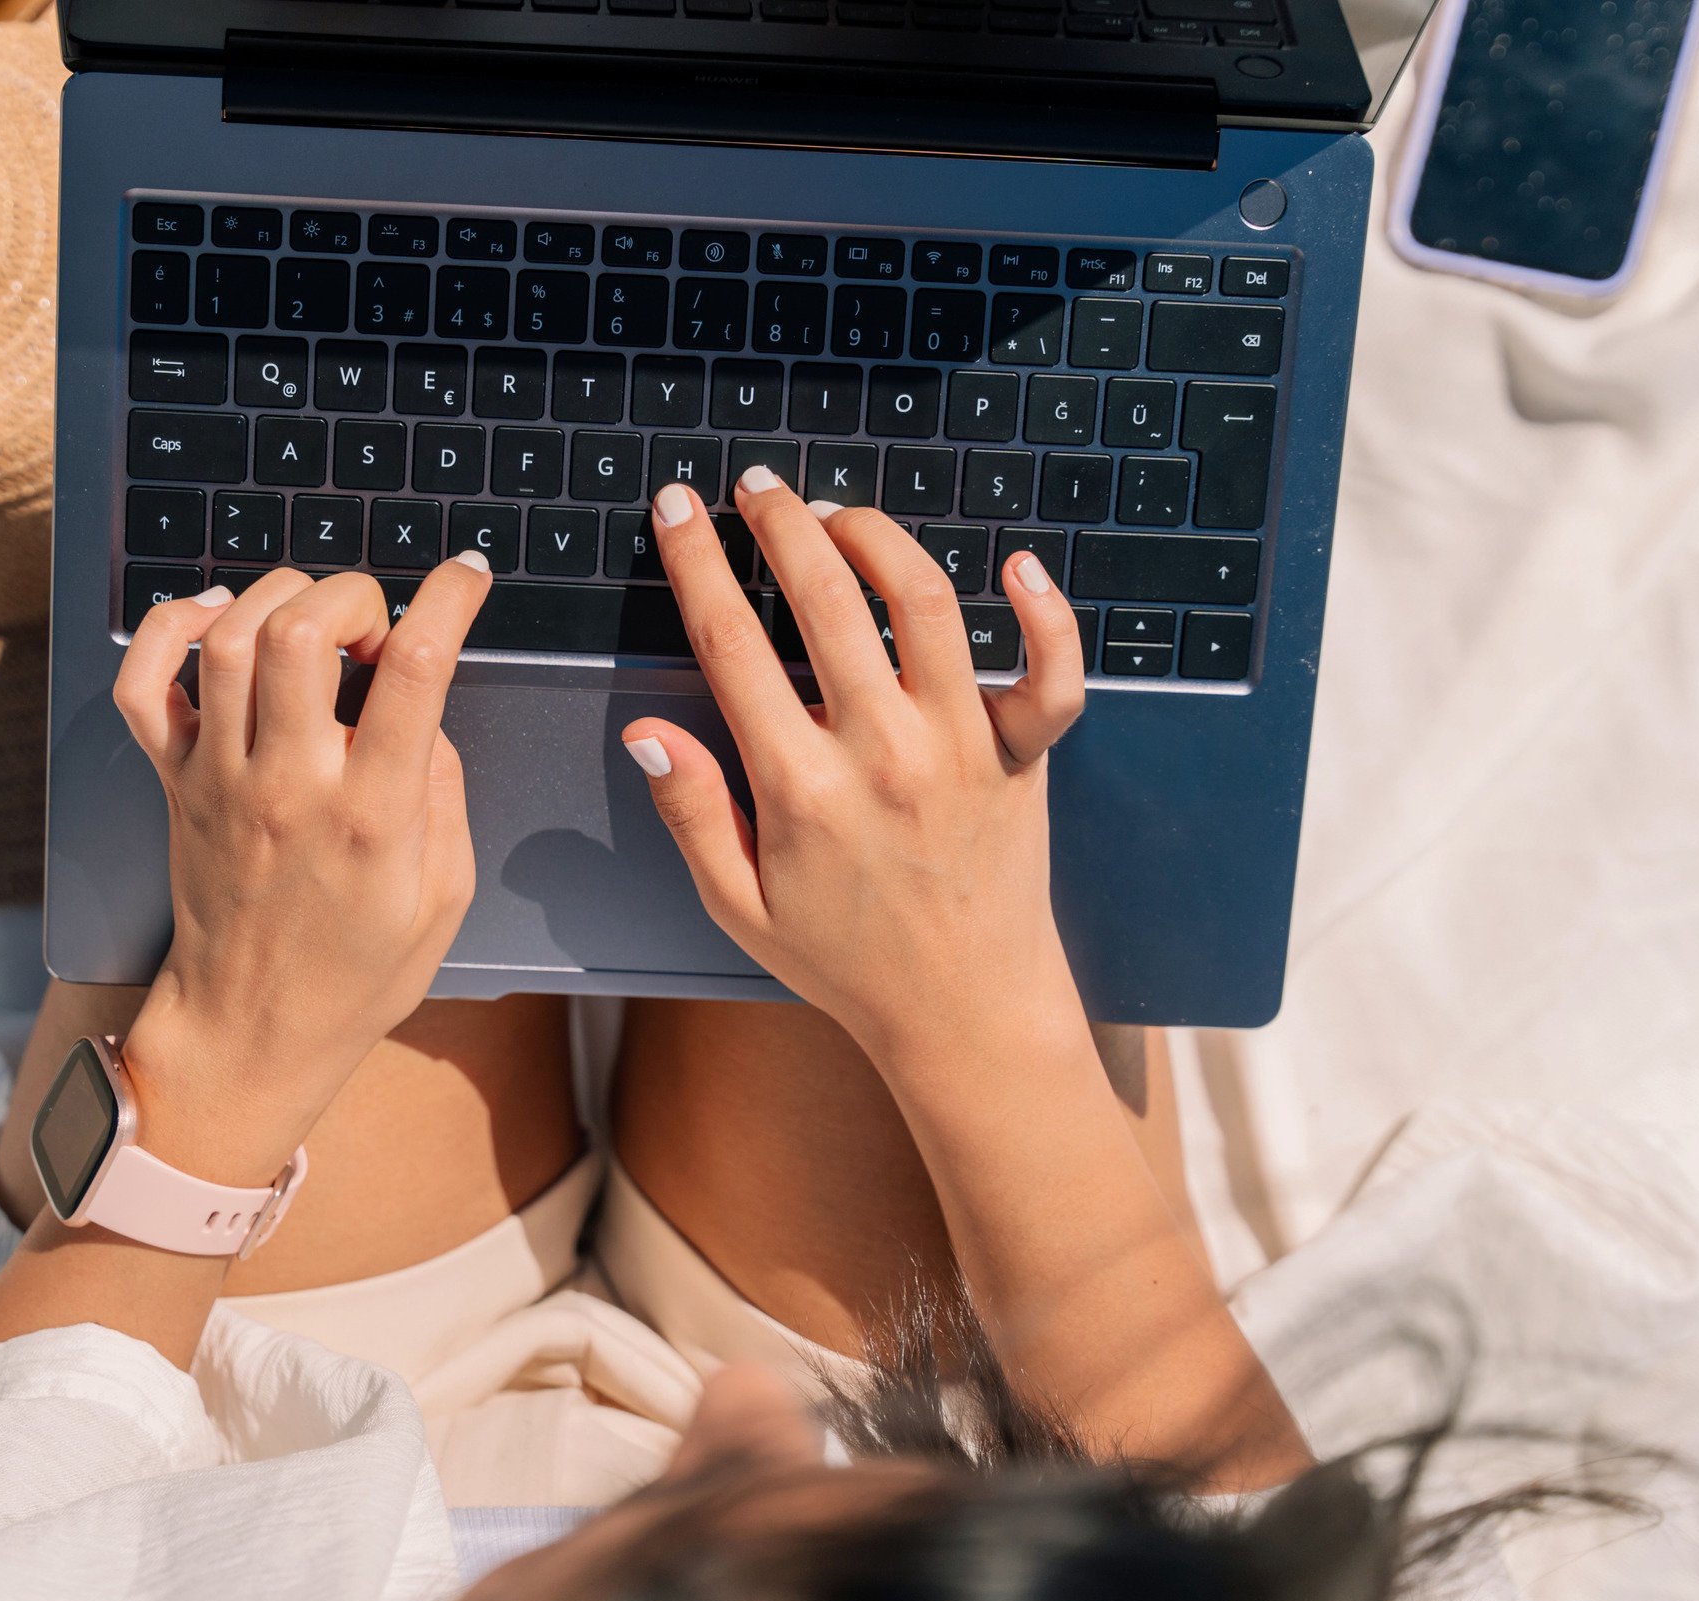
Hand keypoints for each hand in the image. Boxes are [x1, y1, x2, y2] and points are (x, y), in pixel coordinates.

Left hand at [108, 558, 492, 1186]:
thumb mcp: (444, 897)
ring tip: (315, 621)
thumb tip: (424, 712)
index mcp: (371, 817)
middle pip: (302, 634)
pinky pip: (145, 683)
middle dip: (353, 594)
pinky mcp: (174, 782)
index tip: (466, 576)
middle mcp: (289, 785)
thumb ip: (443, 795)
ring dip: (279, 597)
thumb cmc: (357, 974)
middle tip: (376, 623)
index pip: (415, 673)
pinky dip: (169, 626)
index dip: (448, 602)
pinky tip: (213, 615)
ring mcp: (220, 779)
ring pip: (230, 639)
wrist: (250, 1030)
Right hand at [622, 469, 1085, 1073]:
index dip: (695, 563)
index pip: (731, 643)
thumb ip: (691, 813)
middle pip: (822, 598)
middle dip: (778, 523)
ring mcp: (962, 749)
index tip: (677, 513)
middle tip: (753, 488)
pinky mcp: (1023, 758)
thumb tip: (647, 731)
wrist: (965, 1014)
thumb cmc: (848, 962)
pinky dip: (1045, 613)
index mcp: (801, 789)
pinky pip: (1050, 675)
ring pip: (923, 604)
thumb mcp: (739, 905)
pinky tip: (1016, 565)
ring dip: (876, 537)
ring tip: (839, 514)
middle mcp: (883, 753)